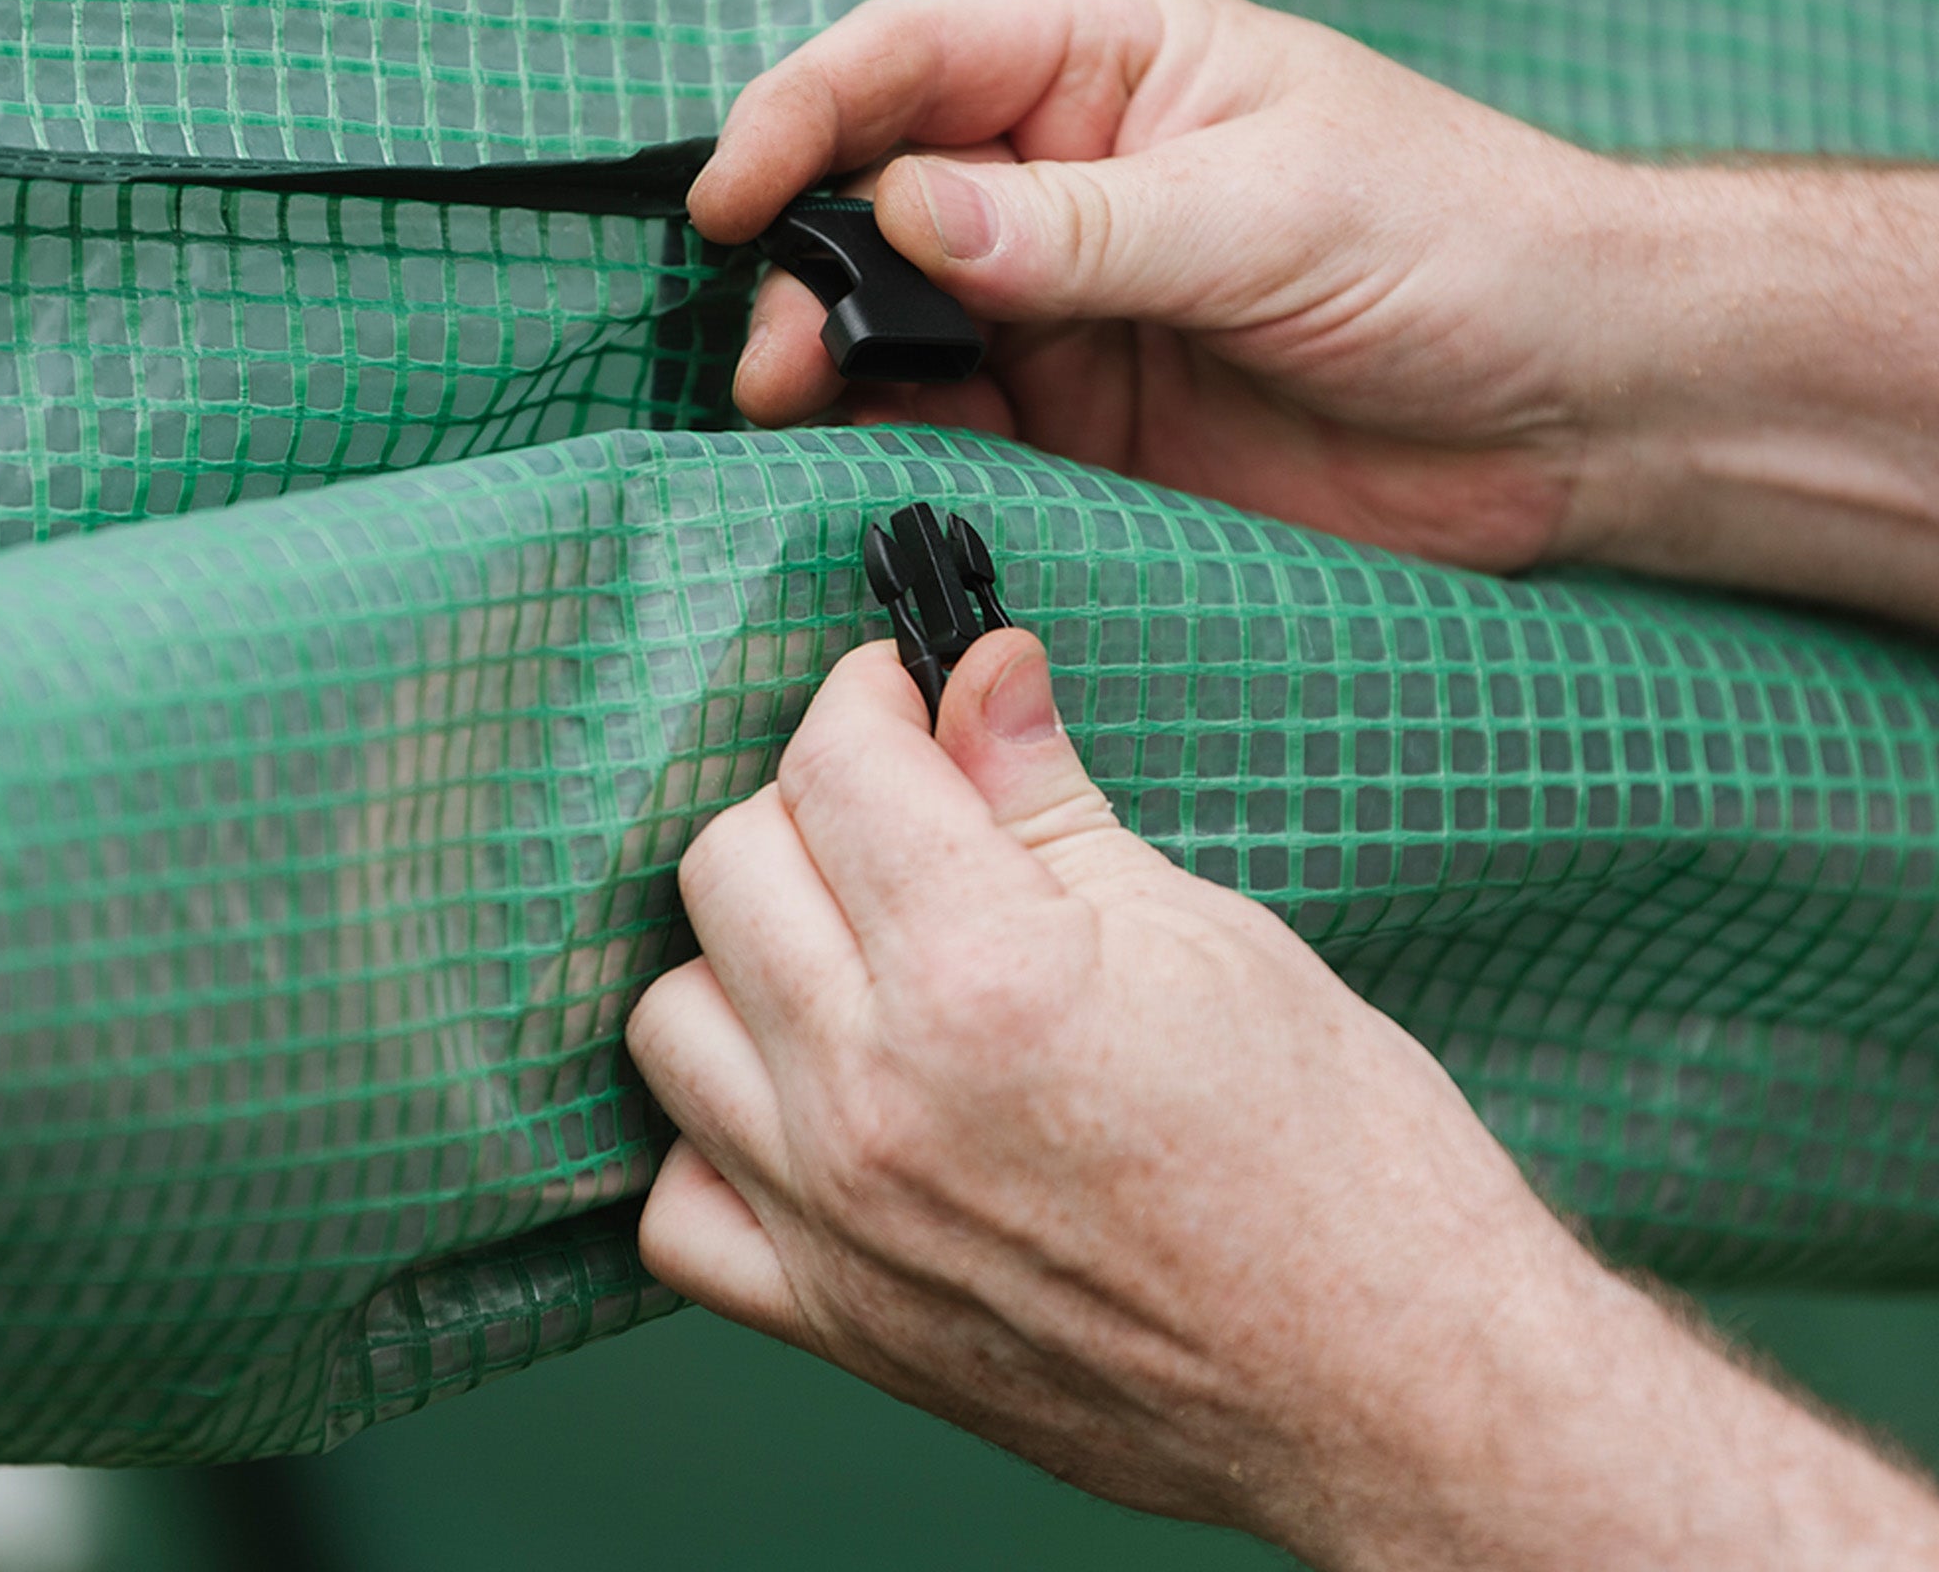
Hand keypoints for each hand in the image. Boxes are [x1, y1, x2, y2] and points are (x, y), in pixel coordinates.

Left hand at [626, 634, 1938, 1566]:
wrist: (1392, 1391)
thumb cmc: (1344, 1161)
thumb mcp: (1209, 935)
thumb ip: (1050, 801)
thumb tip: (983, 673)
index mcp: (985, 979)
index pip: (838, 766)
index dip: (871, 693)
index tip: (909, 692)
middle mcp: (875, 1104)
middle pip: (729, 867)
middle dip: (810, 801)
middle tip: (904, 808)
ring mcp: (839, 1227)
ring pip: (673, 1020)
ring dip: (749, 952)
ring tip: (856, 946)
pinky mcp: (838, 1324)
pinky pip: (679, 1206)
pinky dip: (718, 1132)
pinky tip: (802, 1098)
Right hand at [687, 0, 1644, 571]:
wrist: (1565, 407)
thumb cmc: (1458, 243)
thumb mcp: (1271, 210)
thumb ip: (1084, 225)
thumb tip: (905, 209)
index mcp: (1108, 61)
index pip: (910, 61)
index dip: (800, 117)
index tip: (727, 199)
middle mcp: (1062, 175)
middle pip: (874, 196)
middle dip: (802, 264)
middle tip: (776, 356)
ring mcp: (1064, 301)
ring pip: (896, 318)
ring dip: (834, 361)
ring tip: (800, 411)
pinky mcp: (1082, 416)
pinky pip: (955, 419)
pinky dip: (900, 440)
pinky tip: (871, 463)